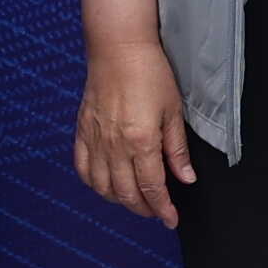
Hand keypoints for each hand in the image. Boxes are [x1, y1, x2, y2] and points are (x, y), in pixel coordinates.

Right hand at [74, 34, 196, 224]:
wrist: (118, 47)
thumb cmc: (150, 73)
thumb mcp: (173, 111)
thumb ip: (177, 149)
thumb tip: (185, 178)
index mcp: (141, 142)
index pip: (152, 188)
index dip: (163, 209)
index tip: (171, 219)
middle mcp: (114, 146)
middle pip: (126, 193)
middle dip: (143, 208)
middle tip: (156, 211)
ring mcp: (95, 140)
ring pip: (102, 187)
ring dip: (119, 200)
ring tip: (134, 200)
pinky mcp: (82, 131)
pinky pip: (82, 168)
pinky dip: (93, 183)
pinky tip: (105, 184)